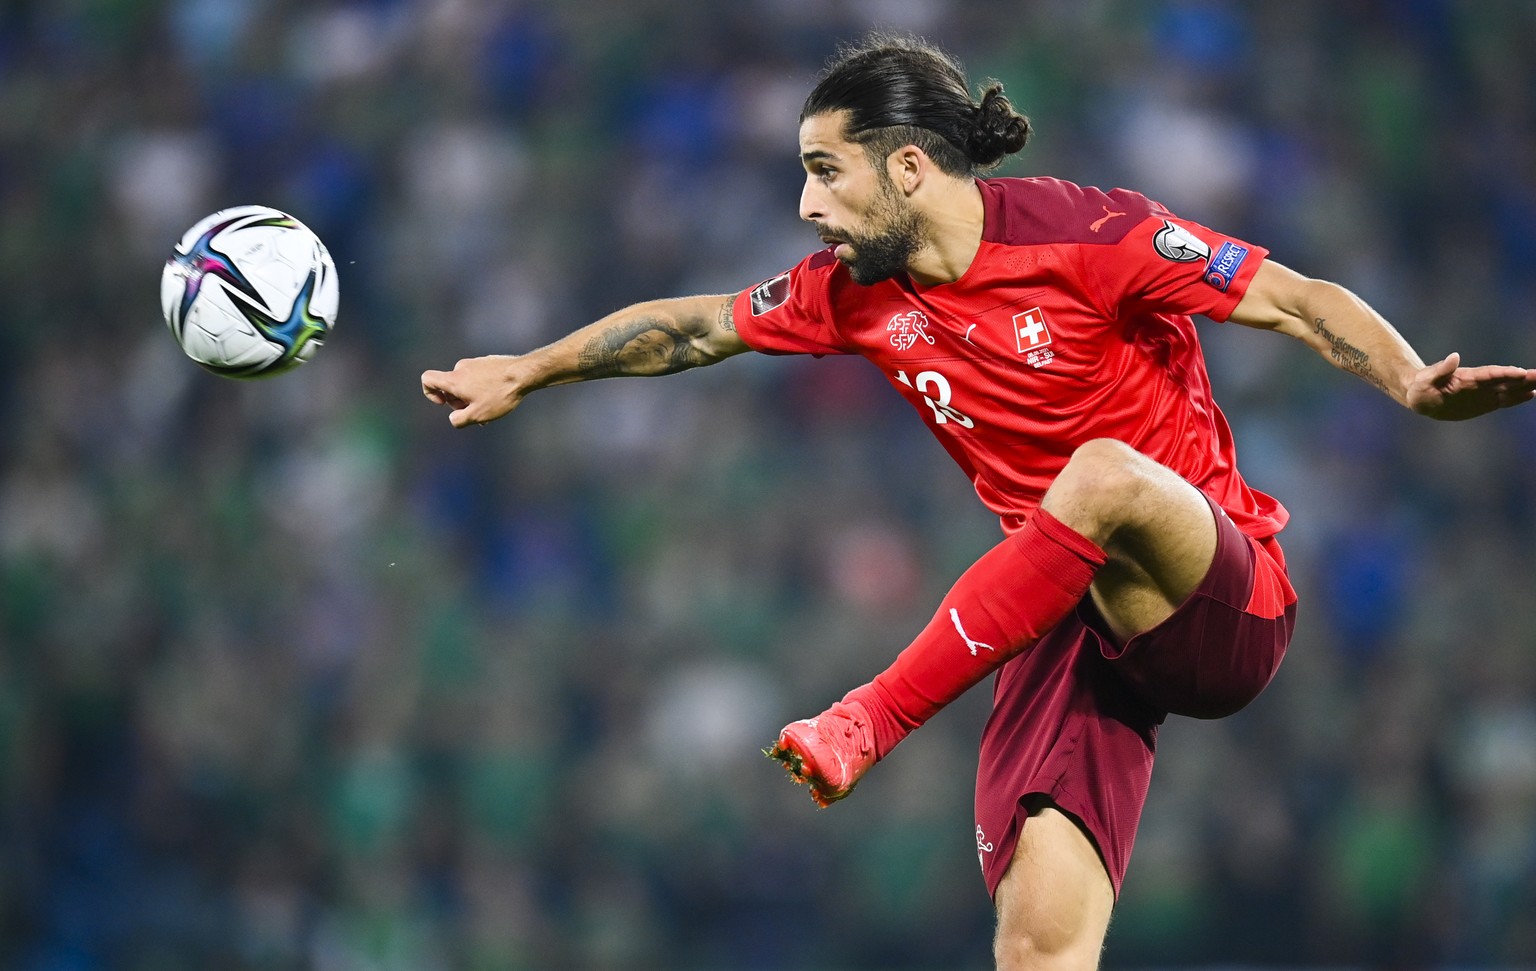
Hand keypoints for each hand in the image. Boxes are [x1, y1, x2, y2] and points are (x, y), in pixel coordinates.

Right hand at [421, 355, 524, 427]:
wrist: (524, 374)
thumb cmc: (500, 395)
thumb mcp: (478, 415)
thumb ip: (459, 420)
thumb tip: (453, 418)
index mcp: (454, 379)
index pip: (427, 379)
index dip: (430, 393)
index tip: (444, 403)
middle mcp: (461, 368)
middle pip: (450, 386)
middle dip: (459, 402)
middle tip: (477, 413)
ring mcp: (475, 363)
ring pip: (466, 383)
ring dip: (472, 397)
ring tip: (490, 409)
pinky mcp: (488, 362)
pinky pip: (478, 377)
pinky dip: (482, 389)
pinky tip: (498, 398)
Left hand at [1405, 352, 1535, 420]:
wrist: (1420, 396)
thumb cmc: (1421, 386)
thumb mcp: (1426, 379)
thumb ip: (1441, 369)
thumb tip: (1454, 356)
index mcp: (1467, 377)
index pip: (1490, 374)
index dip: (1505, 374)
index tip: (1521, 373)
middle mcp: (1479, 384)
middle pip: (1505, 379)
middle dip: (1523, 378)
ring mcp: (1483, 393)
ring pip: (1508, 389)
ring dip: (1525, 387)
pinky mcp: (1483, 403)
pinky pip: (1503, 400)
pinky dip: (1517, 398)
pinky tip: (1531, 394)